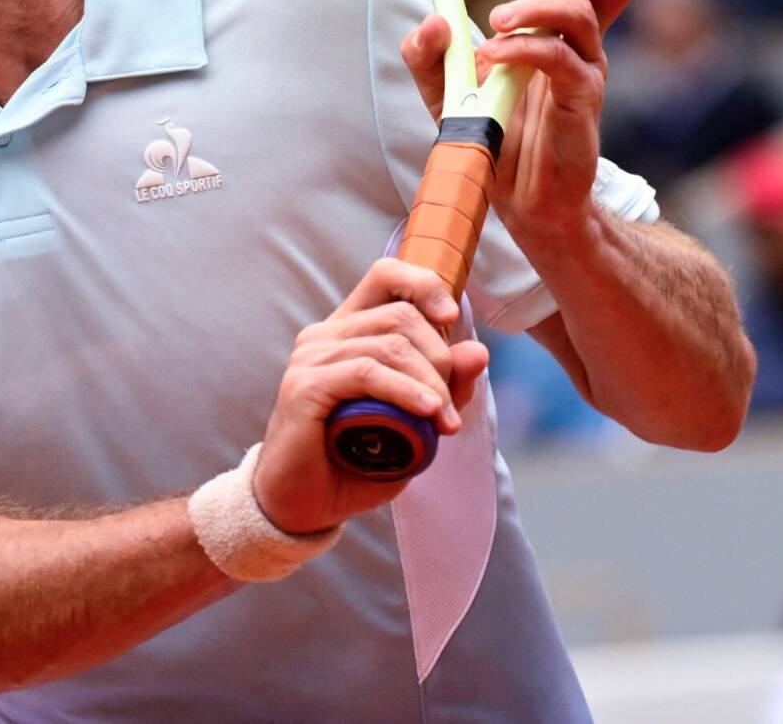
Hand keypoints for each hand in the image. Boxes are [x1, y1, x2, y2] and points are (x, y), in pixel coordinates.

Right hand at [253, 259, 488, 535]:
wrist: (302, 506)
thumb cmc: (355, 462)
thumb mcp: (414, 424)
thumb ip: (445, 388)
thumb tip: (480, 351)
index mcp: (348, 331)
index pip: (385, 276)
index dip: (423, 284)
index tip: (452, 318)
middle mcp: (325, 335)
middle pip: (400, 315)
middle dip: (441, 358)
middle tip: (451, 408)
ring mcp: (311, 358)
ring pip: (389, 345)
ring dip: (430, 384)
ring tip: (445, 422)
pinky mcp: (304, 386)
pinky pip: (367, 373)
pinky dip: (406, 391)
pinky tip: (429, 412)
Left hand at [398, 0, 640, 239]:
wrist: (522, 207)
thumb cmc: (497, 143)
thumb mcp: (448, 94)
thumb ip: (430, 54)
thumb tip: (432, 20)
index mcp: (554, 32)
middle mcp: (578, 45)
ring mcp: (585, 74)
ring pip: (583, 17)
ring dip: (538, 6)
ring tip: (496, 20)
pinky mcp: (581, 107)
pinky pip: (563, 64)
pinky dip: (526, 52)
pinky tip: (493, 59)